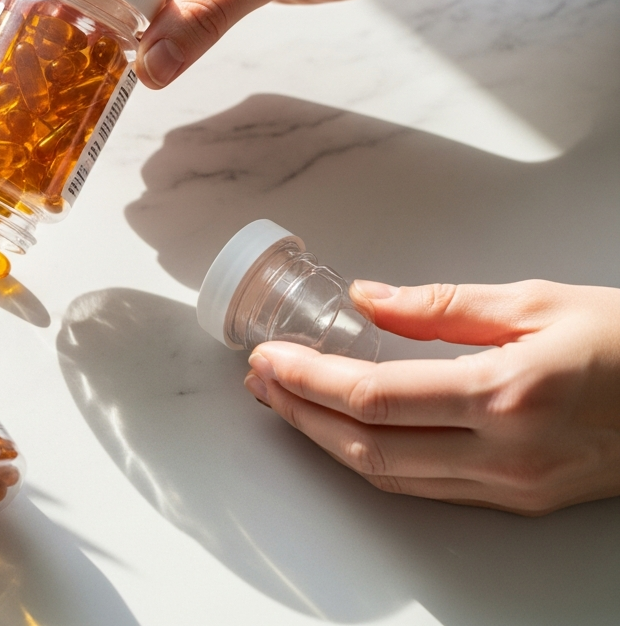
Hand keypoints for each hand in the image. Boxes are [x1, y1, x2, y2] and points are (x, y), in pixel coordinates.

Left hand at [245, 280, 619, 514]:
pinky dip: (373, 460)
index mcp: (508, 394)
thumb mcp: (537, 301)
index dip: (309, 379)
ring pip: (391, 476)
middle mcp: (506, 452)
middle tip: (262, 381)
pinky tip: (345, 431)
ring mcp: (514, 486)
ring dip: (327, 441)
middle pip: (369, 446)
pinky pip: (426, 487)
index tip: (268, 358)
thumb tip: (366, 299)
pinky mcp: (521, 501)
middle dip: (302, 413)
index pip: (376, 396)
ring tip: (287, 402)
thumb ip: (440, 307)